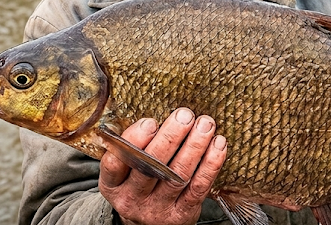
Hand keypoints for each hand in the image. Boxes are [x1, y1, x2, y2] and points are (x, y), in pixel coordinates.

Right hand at [99, 108, 226, 224]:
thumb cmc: (141, 184)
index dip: (133, 142)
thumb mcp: (126, 172)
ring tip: (205, 124)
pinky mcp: (182, 213)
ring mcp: (158, 208)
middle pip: (151, 167)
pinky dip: (210, 164)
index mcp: (113, 185)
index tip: (150, 122)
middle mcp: (132, 199)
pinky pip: (199, 187)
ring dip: (194, 146)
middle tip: (185, 115)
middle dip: (170, 138)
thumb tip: (159, 116)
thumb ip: (136, 148)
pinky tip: (217, 144)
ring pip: (177, 175)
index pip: (115, 164)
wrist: (150, 224)